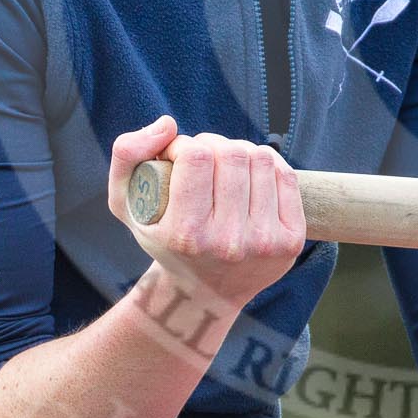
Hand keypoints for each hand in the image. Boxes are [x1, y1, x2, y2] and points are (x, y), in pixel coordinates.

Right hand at [107, 116, 305, 313]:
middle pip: (231, 154)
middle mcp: (227, 242)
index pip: (196, 156)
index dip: (184, 145)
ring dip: (240, 152)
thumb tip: (168, 124)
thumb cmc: (163, 238)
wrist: (203, 293)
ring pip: (261, 158)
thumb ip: (127, 154)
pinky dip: (268, 165)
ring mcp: (263, 243)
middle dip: (213, 145)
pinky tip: (251, 176)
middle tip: (203, 160)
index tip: (178, 157)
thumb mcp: (127, 201)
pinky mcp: (290, 241)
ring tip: (225, 168)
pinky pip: (285, 175)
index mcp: (185, 234)